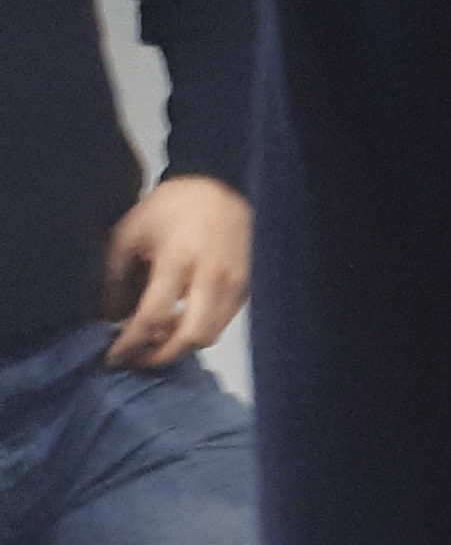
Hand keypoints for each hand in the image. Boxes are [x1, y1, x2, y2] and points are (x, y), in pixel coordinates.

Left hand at [101, 173, 250, 366]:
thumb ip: (115, 278)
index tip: (113, 356)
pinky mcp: (245, 289)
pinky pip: (221, 324)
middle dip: (160, 356)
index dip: (130, 343)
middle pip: (190, 337)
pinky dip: (198, 332)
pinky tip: (179, 323)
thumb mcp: (129, 233)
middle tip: (137, 357)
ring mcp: (234, 284)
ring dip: (180, 346)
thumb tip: (111, 319)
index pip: (153, 316)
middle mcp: (211, 276)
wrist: (219, 187)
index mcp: (177, 259)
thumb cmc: (170, 208)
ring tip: (156, 339)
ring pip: (209, 336)